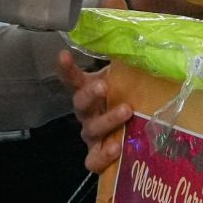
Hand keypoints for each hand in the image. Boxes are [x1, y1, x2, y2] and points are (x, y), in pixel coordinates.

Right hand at [57, 52, 136, 172]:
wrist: (135, 133)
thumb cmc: (129, 101)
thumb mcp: (128, 81)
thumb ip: (129, 66)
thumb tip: (139, 42)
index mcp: (89, 93)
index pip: (73, 78)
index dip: (67, 68)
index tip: (63, 55)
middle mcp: (87, 114)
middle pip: (80, 103)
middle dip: (90, 94)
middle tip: (103, 86)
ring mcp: (91, 136)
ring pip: (92, 129)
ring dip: (108, 120)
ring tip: (126, 111)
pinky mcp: (98, 156)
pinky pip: (93, 160)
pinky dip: (103, 155)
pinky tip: (116, 148)